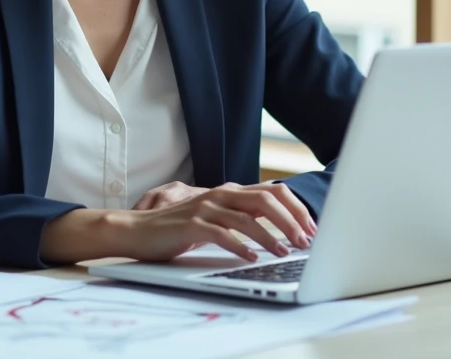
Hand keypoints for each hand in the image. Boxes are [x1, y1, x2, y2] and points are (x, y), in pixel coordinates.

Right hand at [119, 182, 316, 262]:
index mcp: (230, 192)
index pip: (273, 192)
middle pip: (266, 200)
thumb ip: (241, 217)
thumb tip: (277, 231)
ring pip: (247, 218)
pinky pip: (221, 234)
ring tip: (283, 253)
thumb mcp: (216, 218)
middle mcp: (220, 195)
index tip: (311, 228)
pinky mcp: (191, 224)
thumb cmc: (180, 228)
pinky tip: (250, 258)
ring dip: (270, 237)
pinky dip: (239, 246)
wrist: (139, 230)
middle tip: (304, 242)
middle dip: (290, 221)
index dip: (296, 209)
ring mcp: (205, 207)